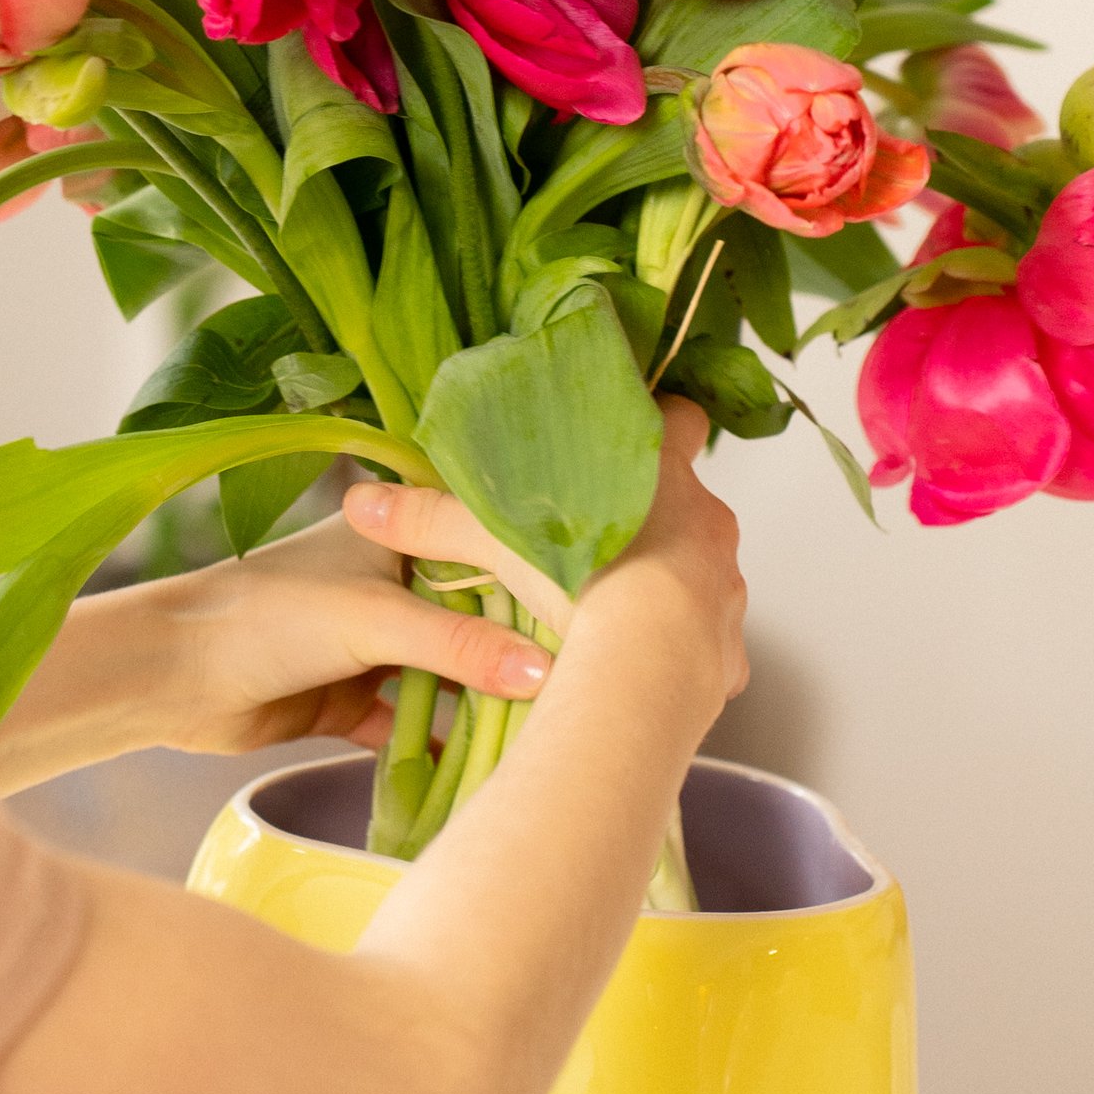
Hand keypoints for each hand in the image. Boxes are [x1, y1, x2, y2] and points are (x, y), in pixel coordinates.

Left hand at [133, 488, 553, 755]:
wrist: (169, 679)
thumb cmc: (265, 617)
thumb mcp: (374, 620)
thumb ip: (461, 645)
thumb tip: (549, 674)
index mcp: (400, 533)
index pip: (487, 547)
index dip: (540, 574)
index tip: (603, 606)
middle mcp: (393, 583)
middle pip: (476, 618)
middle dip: (521, 650)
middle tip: (593, 681)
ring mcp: (373, 644)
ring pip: (448, 675)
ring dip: (484, 703)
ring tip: (555, 728)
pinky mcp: (353, 701)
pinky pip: (413, 725)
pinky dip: (442, 745)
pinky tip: (492, 768)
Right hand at [346, 401, 748, 741]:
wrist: (647, 675)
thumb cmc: (583, 587)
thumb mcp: (495, 544)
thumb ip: (431, 520)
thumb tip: (361, 503)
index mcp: (662, 477)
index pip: (681, 418)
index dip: (657, 424)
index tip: (625, 441)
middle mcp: (710, 525)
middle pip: (691, 503)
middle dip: (652, 519)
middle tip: (598, 539)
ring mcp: (726, 590)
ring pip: (701, 574)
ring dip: (665, 586)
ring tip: (611, 612)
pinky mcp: (732, 652)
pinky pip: (709, 644)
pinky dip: (678, 652)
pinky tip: (637, 668)